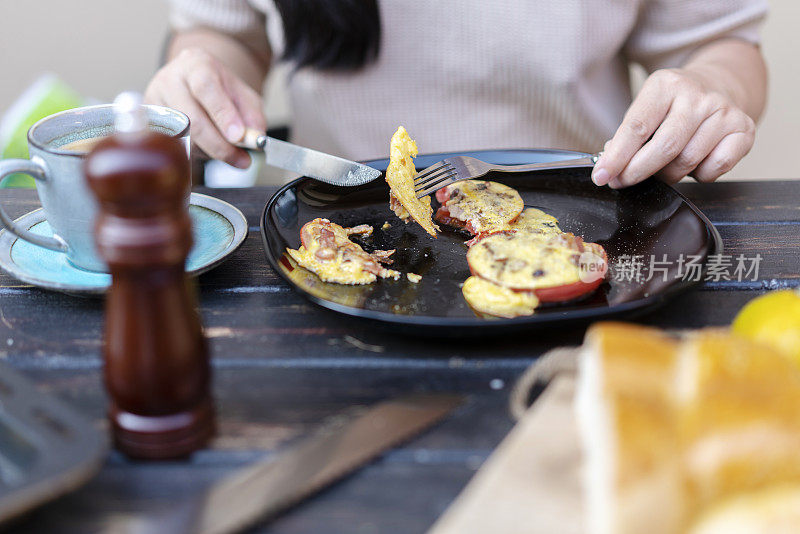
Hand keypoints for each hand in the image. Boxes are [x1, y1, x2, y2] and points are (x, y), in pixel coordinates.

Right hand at [144, 48, 266, 168]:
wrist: (192, 83)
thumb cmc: (220, 91)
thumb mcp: (243, 96)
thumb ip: (253, 116)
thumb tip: (255, 139)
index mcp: (196, 64)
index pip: (206, 87)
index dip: (223, 114)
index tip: (238, 137)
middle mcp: (170, 79)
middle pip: (192, 117)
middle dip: (219, 144)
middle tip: (241, 160)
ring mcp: (154, 100)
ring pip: (182, 136)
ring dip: (208, 151)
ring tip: (225, 151)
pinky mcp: (148, 121)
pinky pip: (173, 145)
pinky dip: (194, 153)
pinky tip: (205, 149)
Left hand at [592, 68, 755, 187]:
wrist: (720, 84)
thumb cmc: (674, 105)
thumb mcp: (647, 107)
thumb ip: (628, 135)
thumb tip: (611, 164)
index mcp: (665, 85)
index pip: (636, 127)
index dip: (617, 157)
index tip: (602, 177)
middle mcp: (697, 95)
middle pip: (664, 148)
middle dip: (638, 172)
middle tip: (624, 181)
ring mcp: (723, 111)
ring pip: (687, 162)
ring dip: (669, 174)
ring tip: (664, 165)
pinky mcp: (744, 129)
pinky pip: (715, 168)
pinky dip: (700, 174)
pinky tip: (696, 161)